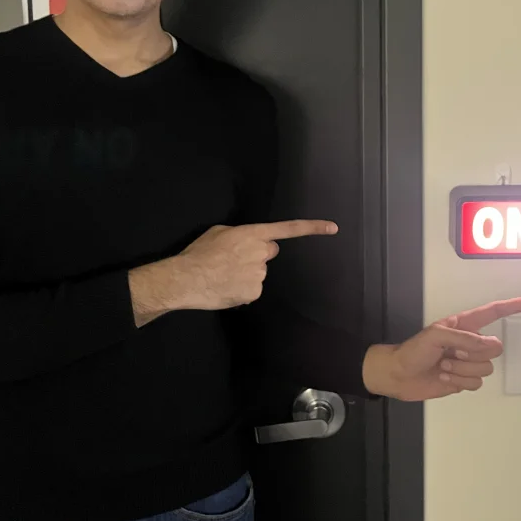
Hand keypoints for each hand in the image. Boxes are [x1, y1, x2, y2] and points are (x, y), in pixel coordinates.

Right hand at [130, 220, 338, 323]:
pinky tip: (226, 287)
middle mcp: (260, 252)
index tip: (333, 228)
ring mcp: (259, 274)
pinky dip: (242, 290)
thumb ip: (240, 235)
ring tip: (224, 275)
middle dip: (257, 256)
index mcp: (252, 233)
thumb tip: (246, 245)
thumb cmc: (199, 252)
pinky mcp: (255, 292)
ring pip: (259, 273)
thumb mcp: (218, 232)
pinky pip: (253, 290)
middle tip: (234, 260)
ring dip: (247, 274)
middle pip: (268, 253)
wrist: (187, 278)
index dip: (312, 228)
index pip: (287, 229)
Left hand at [362, 296, 520, 400]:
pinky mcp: (464, 380)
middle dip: (474, 353)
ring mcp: (467, 362)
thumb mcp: (436, 336)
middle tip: (451, 353)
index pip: (493, 312)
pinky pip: (477, 384)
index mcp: (463, 325)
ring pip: (486, 368)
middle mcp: (469, 342)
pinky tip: (444, 377)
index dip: (513, 306)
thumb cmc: (413, 350)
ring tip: (442, 366)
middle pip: (495, 347)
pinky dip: (460, 382)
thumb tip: (488, 345)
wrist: (399, 375)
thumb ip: (465, 338)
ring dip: (462, 370)